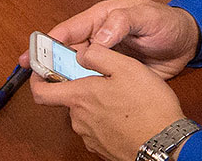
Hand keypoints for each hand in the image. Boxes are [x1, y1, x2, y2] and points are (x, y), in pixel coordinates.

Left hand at [29, 45, 186, 160]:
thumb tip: (81, 52)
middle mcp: (79, 120)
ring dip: (98, 104)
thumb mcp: (126, 67)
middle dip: (84, 88)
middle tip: (107, 79)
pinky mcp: (104, 149)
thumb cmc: (148, 106)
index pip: (40, 91)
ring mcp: (91, 137)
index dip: (37, 79)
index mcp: (79, 97)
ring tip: (123, 96)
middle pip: (69, 100)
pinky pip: (99, 128)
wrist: (165, 144)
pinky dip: (108, 119)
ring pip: (86, 114)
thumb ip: (98, 54)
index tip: (41, 70)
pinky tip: (128, 114)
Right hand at [36, 0, 199, 79]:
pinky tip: (75, 101)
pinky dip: (83, 90)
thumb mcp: (146, 16)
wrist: (188, 43)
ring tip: (46, 92)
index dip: (49, 41)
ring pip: (78, 69)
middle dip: (48, 62)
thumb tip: (97, 39)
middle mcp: (99, 37)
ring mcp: (107, 57)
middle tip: (32, 77)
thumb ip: (121, 22)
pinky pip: (95, 82)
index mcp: (102, 18)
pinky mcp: (115, 74)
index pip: (70, 29)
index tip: (33, 54)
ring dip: (64, 79)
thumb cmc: (166, 23)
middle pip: (68, 51)